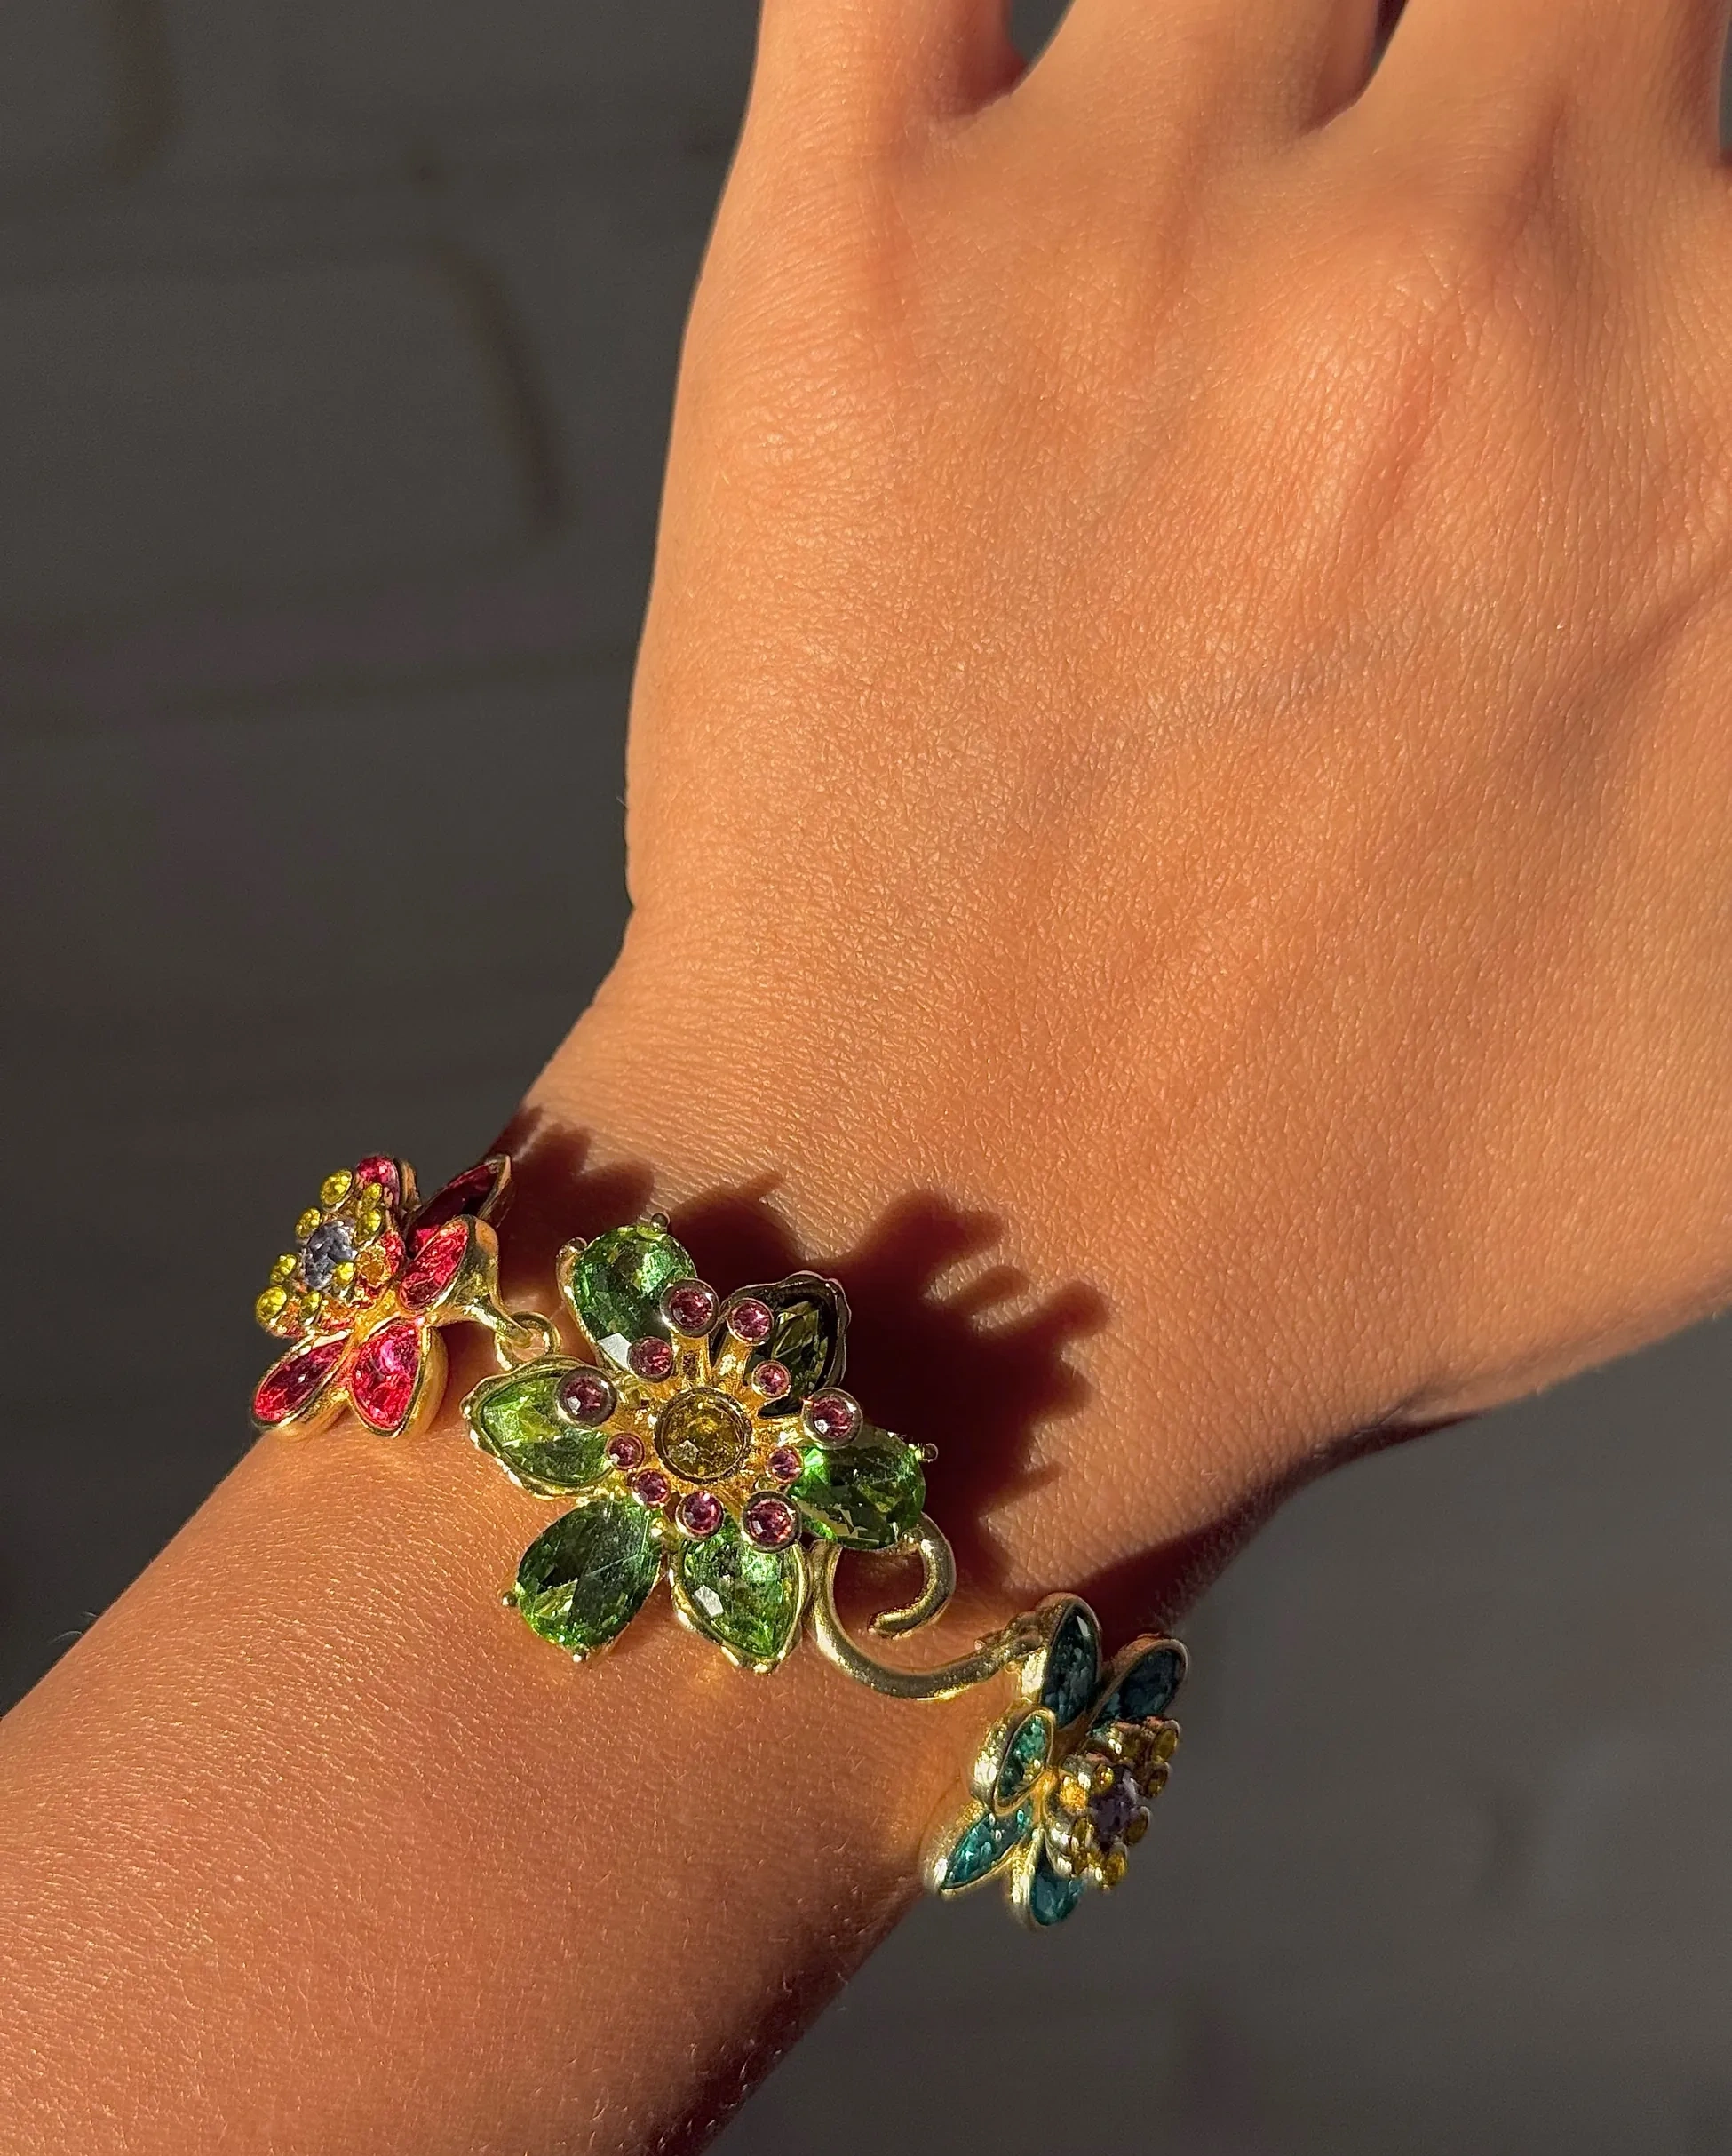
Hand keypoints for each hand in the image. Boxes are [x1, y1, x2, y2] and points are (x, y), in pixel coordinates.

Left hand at [541, 0, 1731, 1589]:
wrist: (974, 1286)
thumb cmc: (1386, 1201)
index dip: (1669, 207)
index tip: (1621, 279)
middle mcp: (1483, 262)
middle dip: (1553, 55)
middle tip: (1467, 211)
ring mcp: (1137, 233)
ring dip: (1291, 20)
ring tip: (1276, 161)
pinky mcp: (846, 264)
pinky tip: (1016, 77)